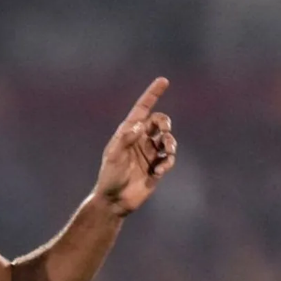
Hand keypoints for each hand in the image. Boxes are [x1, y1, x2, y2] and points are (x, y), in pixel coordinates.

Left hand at [95, 77, 176, 216]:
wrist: (115, 200)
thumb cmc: (110, 176)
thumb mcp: (113, 156)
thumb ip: (125, 140)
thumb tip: (139, 126)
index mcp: (127, 132)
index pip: (142, 109)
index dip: (152, 94)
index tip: (163, 80)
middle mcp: (140, 139)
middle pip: (160, 121)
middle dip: (165, 123)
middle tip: (163, 130)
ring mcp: (150, 153)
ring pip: (169, 139)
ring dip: (171, 143)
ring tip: (166, 153)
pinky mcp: (157, 166)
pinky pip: (169, 158)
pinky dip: (167, 162)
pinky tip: (157, 171)